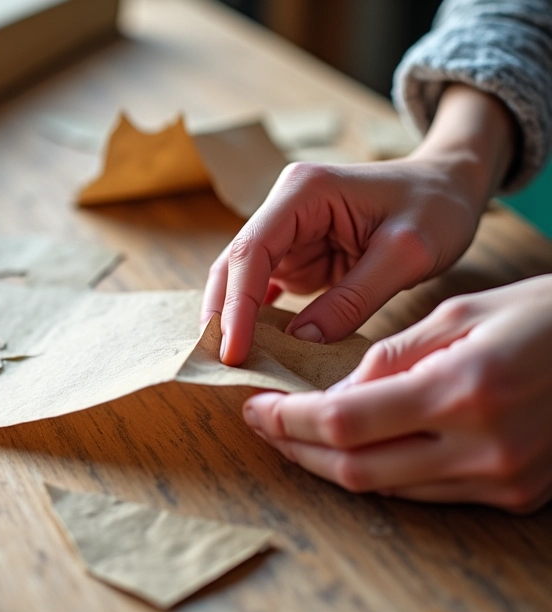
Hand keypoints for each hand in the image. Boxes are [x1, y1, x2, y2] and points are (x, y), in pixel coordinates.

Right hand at [202, 85, 516, 365]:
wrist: (451, 187)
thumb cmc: (436, 207)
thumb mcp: (407, 254)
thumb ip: (353, 299)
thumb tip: (301, 342)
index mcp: (304, 192)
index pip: (252, 251)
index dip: (237, 304)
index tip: (234, 351)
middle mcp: (285, 208)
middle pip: (234, 265)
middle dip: (221, 313)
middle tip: (219, 364)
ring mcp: (288, 234)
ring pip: (242, 281)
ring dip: (233, 319)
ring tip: (230, 363)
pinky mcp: (297, 257)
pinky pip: (265, 291)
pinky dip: (255, 319)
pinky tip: (251, 348)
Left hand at [242, 276, 551, 513]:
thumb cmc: (540, 315)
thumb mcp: (459, 314)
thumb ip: (390, 358)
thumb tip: (333, 395)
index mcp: (465, 389)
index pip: (347, 422)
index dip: (290, 420)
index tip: (255, 407)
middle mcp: (483, 447)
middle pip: (356, 468)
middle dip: (298, 449)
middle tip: (264, 426)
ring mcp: (502, 480)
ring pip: (385, 488)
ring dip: (331, 464)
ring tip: (297, 438)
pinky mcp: (515, 495)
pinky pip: (423, 493)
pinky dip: (378, 472)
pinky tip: (353, 450)